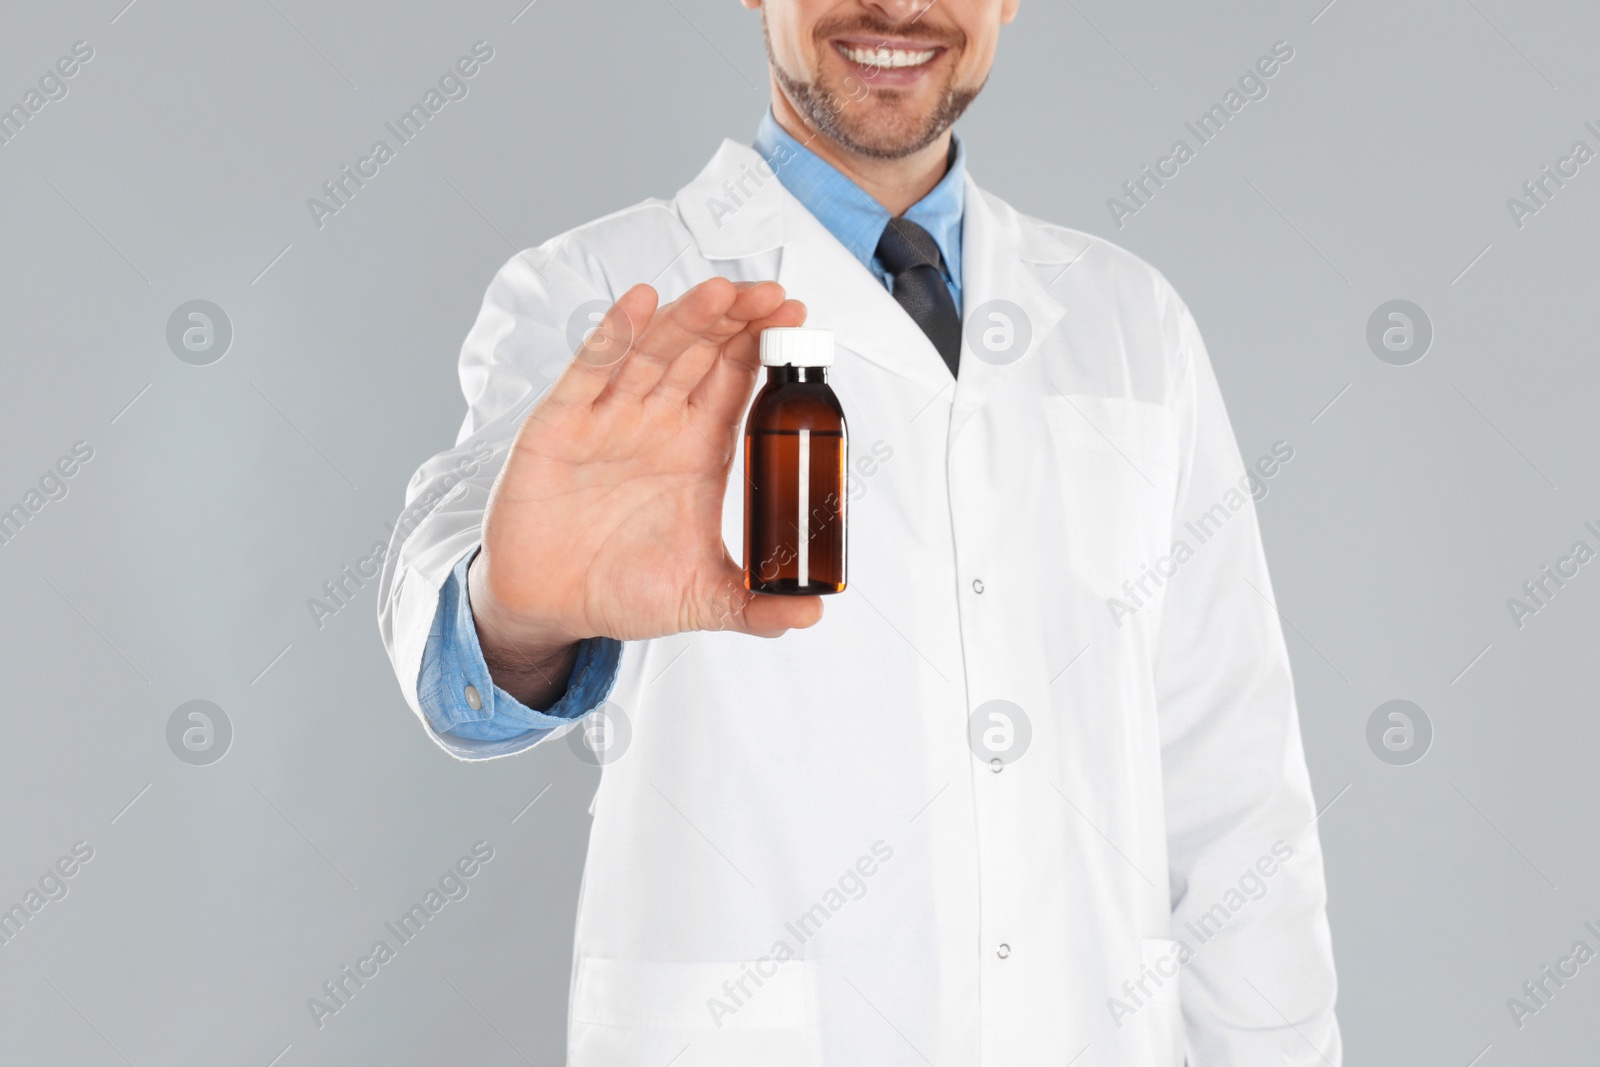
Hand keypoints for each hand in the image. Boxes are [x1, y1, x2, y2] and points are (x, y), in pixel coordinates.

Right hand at [468, 278, 822, 703]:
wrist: (546, 608)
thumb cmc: (619, 592)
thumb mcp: (701, 600)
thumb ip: (757, 608)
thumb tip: (812, 616)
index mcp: (697, 450)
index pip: (737, 382)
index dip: (763, 347)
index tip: (796, 319)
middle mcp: (657, 423)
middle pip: (703, 352)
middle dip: (737, 320)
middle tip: (772, 296)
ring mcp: (609, 417)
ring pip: (654, 351)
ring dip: (687, 318)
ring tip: (723, 292)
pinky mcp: (561, 424)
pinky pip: (590, 369)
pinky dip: (614, 334)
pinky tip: (640, 303)